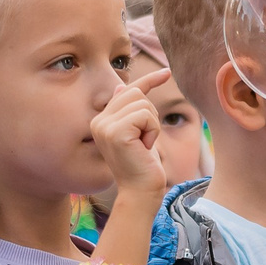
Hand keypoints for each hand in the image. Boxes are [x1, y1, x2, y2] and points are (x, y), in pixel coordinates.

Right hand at [92, 73, 170, 200]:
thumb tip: (120, 87)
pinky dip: (152, 130)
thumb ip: (129, 111)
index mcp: (101, 120)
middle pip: (135, 92)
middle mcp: (98, 121)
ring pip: (142, 103)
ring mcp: (104, 126)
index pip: (126, 90)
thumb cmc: (143, 165)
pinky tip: (145, 147)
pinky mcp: (116, 132)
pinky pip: (144, 115)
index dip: (148, 80)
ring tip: (143, 145)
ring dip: (152, 124)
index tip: (167, 73)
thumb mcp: (138, 132)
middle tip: (145, 139)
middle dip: (150, 114)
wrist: (141, 191)